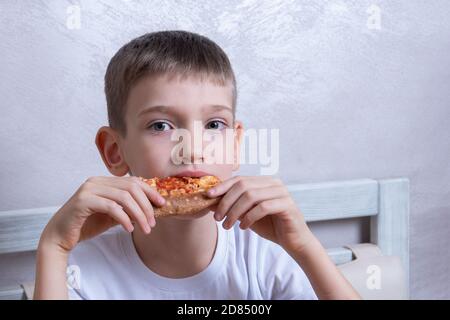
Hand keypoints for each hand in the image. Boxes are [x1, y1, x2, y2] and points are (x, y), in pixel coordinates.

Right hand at [39, 176, 165, 252]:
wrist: (60, 237)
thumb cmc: (86, 225)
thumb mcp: (112, 215)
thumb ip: (127, 208)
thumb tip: (151, 209)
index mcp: (103, 181)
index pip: (133, 181)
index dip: (150, 191)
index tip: (162, 203)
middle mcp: (96, 181)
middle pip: (131, 188)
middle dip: (146, 205)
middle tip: (153, 222)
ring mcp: (89, 190)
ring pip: (124, 197)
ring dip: (139, 214)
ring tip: (145, 228)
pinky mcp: (83, 201)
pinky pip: (111, 207)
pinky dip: (124, 218)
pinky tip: (129, 229)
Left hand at [207, 176, 314, 252]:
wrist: (293, 241)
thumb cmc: (270, 225)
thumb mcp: (246, 215)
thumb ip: (233, 206)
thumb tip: (211, 201)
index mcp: (265, 181)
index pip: (240, 179)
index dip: (223, 186)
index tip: (209, 196)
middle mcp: (274, 183)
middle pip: (243, 186)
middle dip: (226, 202)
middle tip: (217, 218)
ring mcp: (282, 193)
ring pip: (251, 196)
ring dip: (235, 212)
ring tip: (228, 225)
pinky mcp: (288, 205)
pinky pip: (263, 207)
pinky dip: (249, 218)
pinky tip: (243, 228)